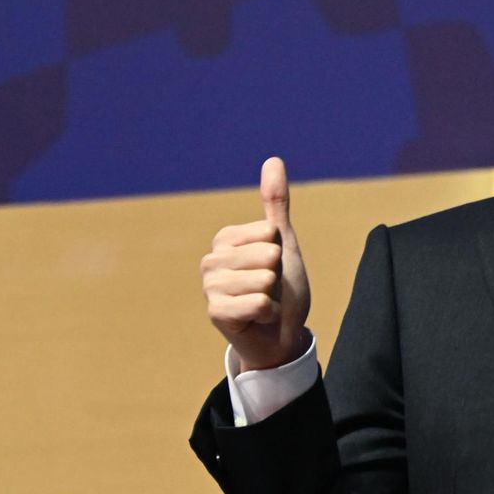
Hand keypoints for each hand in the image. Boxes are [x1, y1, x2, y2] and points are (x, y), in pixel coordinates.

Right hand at [200, 157, 311, 370]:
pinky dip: (269, 314)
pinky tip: (259, 319)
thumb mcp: (283, 241)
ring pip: (263, 279)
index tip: (272, 267)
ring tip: (264, 303)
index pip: (269, 231)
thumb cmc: (282, 288)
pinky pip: (258, 304)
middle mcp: (211, 260)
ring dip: (274, 296)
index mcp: (225, 239)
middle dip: (277, 275)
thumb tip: (273, 159)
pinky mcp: (215, 313)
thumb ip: (275, 203)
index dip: (280, 251)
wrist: (281, 334)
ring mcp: (210, 287)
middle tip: (269, 288)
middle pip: (267, 255)